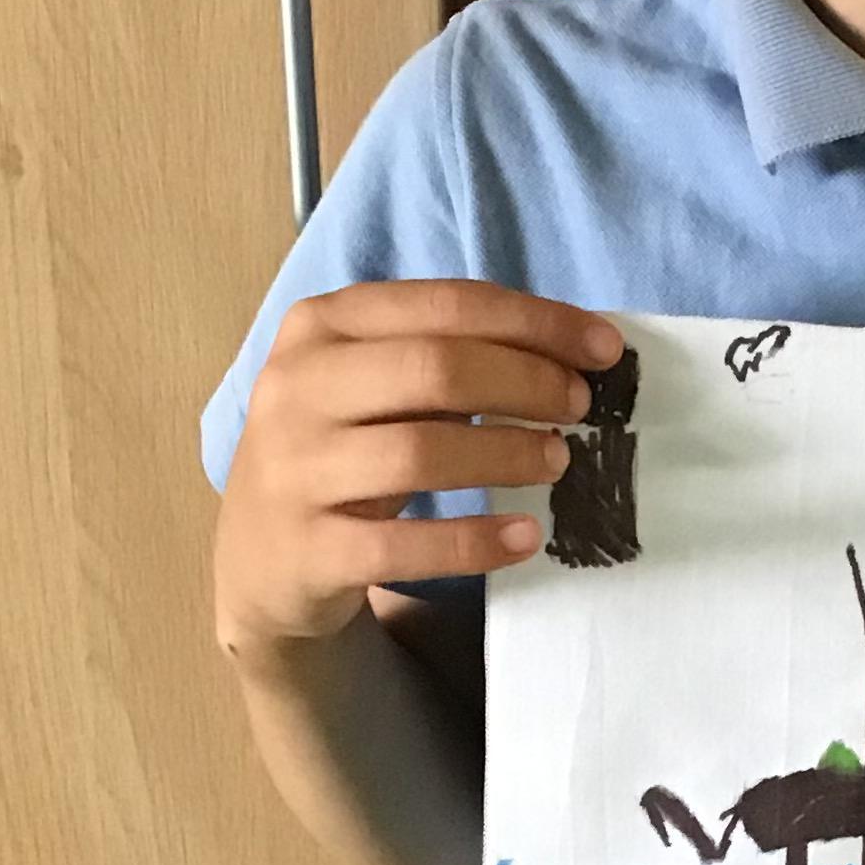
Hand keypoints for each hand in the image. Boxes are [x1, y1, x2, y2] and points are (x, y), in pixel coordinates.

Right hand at [212, 279, 621, 657]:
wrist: (261, 559)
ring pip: (421, 451)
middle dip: (527, 382)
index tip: (604, 349)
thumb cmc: (342, 449)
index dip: (536, 322)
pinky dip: (476, 540)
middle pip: (436, 368)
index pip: (447, 305)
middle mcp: (296, 387)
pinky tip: (526, 536)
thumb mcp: (373, 385)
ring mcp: (295, 470)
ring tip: (557, 460)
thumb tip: (572, 350)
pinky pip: (405, 545)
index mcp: (322, 326)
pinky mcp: (308, 550)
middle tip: (580, 407)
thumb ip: (449, 355)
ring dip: (507, 454)